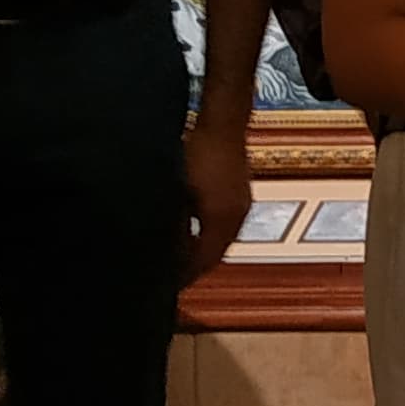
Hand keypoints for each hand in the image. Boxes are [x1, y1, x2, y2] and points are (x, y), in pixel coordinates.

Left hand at [182, 114, 252, 282]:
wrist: (222, 121)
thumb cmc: (198, 152)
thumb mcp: (177, 192)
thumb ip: (174, 224)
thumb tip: (163, 247)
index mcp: (223, 219)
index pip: (205, 260)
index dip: (185, 274)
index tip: (167, 284)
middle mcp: (237, 215)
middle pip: (216, 251)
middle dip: (194, 264)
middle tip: (171, 273)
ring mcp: (241, 202)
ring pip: (220, 236)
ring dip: (201, 247)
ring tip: (179, 252)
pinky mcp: (240, 191)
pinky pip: (224, 222)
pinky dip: (208, 231)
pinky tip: (192, 226)